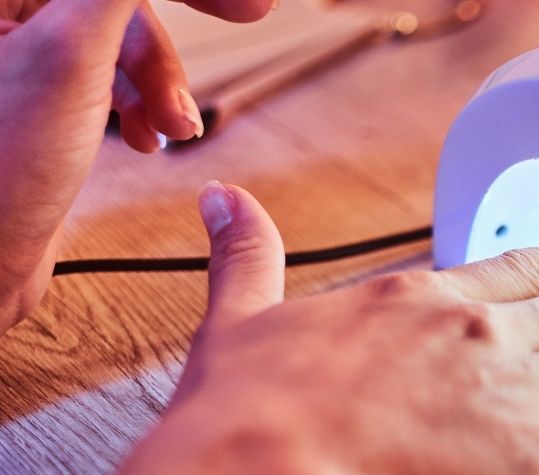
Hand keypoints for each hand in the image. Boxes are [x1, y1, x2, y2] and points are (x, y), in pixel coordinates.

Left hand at [0, 0, 272, 329]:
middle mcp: (3, 16)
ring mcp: (17, 51)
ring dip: (156, 85)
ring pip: (118, 38)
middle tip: (182, 105)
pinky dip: (139, 101)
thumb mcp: (69, 53)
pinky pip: (107, 71)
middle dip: (158, 56)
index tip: (251, 10)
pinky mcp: (36, 90)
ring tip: (166, 131)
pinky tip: (144, 135)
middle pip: (117, 5)